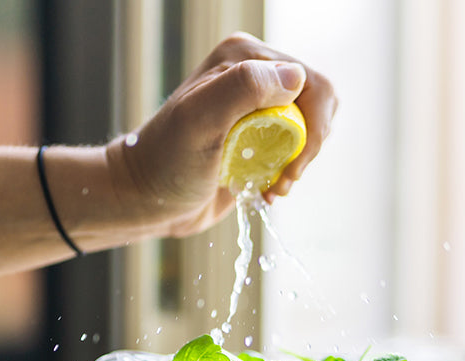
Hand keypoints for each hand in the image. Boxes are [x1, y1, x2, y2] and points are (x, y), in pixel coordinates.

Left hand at [105, 32, 337, 237]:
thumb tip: (297, 77)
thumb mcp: (199, 119)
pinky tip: (267, 189)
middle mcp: (254, 75)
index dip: (312, 127)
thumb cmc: (166, 160)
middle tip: (285, 177)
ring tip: (274, 185)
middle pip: (318, 105)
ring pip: (311, 129)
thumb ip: (244, 88)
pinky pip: (296, 149)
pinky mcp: (259, 137)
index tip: (291, 165)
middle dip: (309, 146)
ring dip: (299, 163)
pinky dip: (289, 173)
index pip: (310, 83)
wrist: (146, 199)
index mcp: (244, 57)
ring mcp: (258, 107)